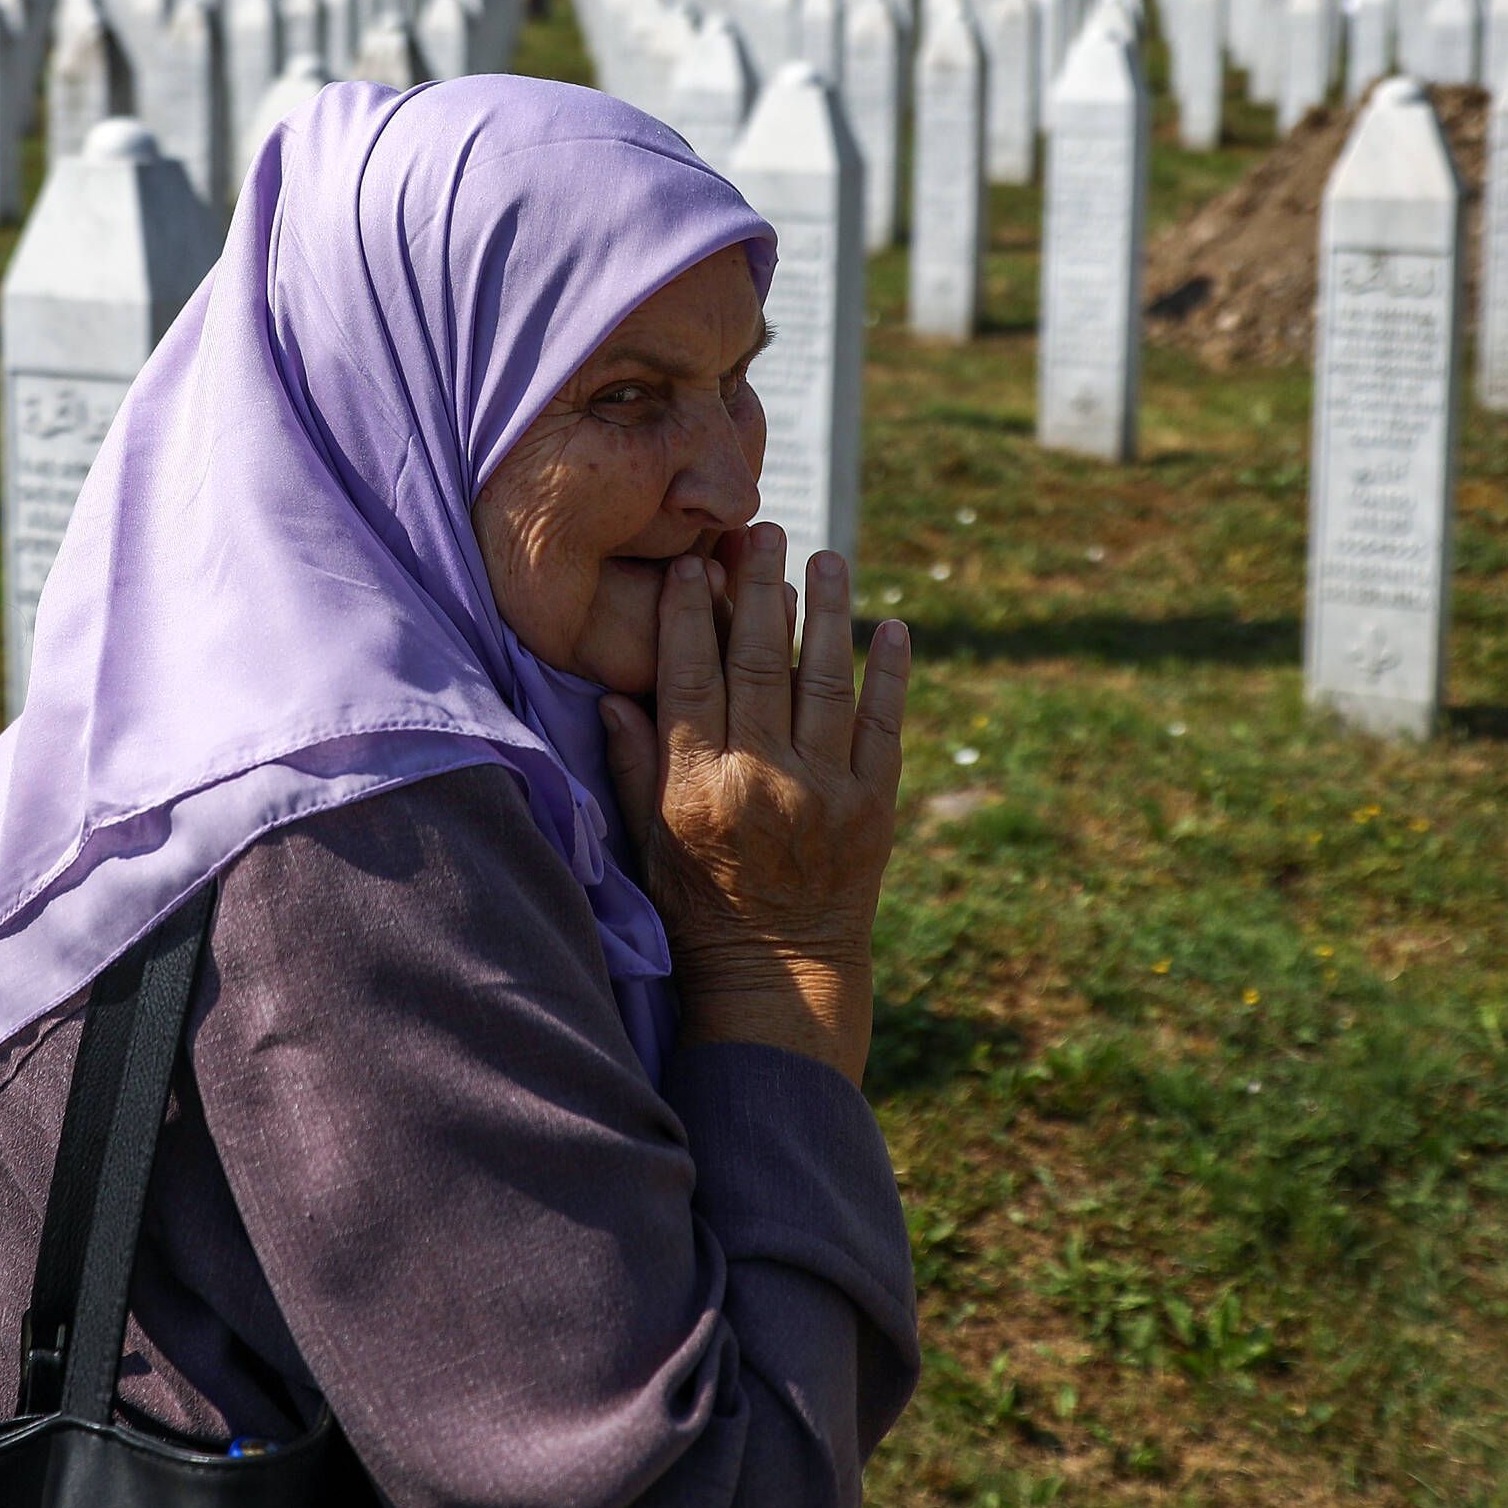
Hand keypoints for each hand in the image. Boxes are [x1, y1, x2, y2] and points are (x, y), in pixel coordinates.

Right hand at [596, 525, 908, 1084]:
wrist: (781, 976)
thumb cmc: (701, 906)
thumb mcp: (650, 842)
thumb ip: (635, 766)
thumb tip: (612, 694)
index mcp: (699, 787)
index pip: (690, 679)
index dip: (690, 616)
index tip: (693, 564)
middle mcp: (762, 781)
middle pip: (759, 664)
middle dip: (759, 590)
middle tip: (759, 531)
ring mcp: (825, 792)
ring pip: (825, 682)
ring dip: (828, 613)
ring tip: (827, 558)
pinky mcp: (874, 807)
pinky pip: (885, 726)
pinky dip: (891, 676)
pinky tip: (894, 628)